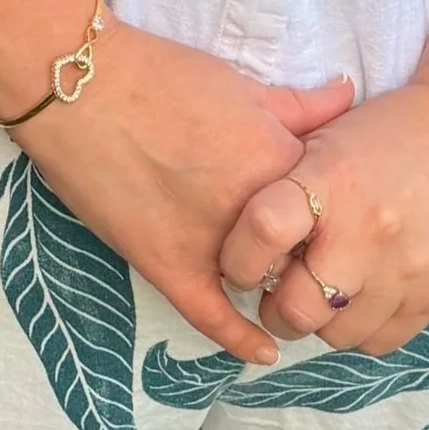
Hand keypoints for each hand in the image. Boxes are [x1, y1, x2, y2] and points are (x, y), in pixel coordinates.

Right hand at [17, 26, 352, 367]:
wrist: (81, 90)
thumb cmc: (161, 76)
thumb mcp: (241, 85)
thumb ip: (299, 104)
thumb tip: (347, 96)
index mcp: (280, 161)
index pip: (333, 203)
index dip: (334, 207)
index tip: (333, 210)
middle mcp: (255, 212)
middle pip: (305, 248)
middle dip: (311, 247)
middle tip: (308, 244)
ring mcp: (212, 244)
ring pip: (266, 282)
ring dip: (278, 282)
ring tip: (287, 282)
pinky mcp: (168, 266)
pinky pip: (212, 317)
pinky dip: (241, 338)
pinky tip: (265, 353)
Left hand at [216, 83, 428, 356]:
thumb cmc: (392, 130)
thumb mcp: (330, 135)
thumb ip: (286, 184)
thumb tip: (244, 240)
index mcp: (333, 180)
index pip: (263, 232)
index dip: (239, 256)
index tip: (239, 260)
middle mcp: (368, 231)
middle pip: (294, 308)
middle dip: (274, 306)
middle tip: (278, 287)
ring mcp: (406, 270)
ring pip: (335, 335)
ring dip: (320, 319)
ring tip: (325, 289)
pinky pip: (379, 342)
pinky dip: (361, 327)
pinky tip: (362, 296)